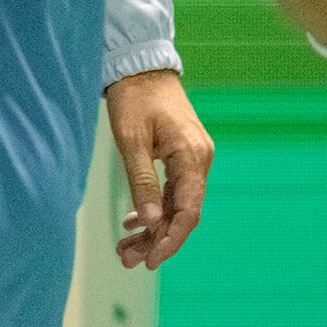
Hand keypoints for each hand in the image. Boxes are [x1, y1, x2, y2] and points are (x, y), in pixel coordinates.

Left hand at [103, 68, 213, 269]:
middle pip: (183, 212)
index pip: (188, 211)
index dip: (170, 239)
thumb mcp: (130, 140)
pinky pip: (173, 190)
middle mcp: (199, 161)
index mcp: (192, 157)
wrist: (141, 65)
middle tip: (128, 260)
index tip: (151, 260)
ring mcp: (193, 158)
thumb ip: (142, 181)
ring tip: (126, 249)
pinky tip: (134, 223)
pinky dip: (154, 208)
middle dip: (157, 239)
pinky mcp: (182, 155)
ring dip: (154, 227)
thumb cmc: (133, 98)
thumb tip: (151, 222)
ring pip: (177, 204)